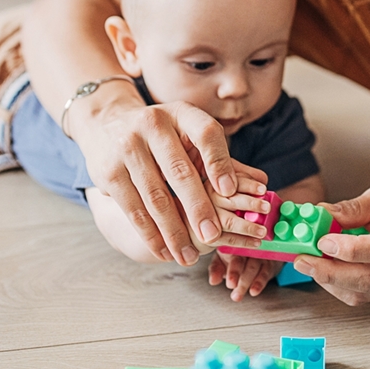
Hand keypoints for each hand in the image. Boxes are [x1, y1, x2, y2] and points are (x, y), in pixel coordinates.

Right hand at [72, 96, 241, 266]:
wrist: (107, 124)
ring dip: (173, 230)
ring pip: (155, 196)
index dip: (220, 162)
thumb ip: (218, 156)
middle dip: (198, 208)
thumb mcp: (188, 132)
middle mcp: (153, 124)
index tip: (230, 191)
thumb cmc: (163, 135)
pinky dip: (149, 233)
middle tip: (213, 236)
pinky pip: (133, 208)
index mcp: (182, 113)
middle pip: (180, 171)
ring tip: (188, 255)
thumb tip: (262, 182)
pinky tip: (163, 249)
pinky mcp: (109, 171)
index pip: (206, 134)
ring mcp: (128, 147)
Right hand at [199, 161, 273, 248]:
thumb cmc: (215, 203)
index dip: (249, 185)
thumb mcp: (228, 186)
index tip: (263, 189)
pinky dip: (243, 241)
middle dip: (251, 204)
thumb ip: (244, 179)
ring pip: (229, 222)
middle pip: (231, 201)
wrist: (192, 225)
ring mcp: (203, 218)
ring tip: (263, 230)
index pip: (232, 181)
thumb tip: (263, 179)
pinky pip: (226, 240)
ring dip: (249, 227)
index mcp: (213, 182)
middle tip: (267, 208)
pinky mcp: (203, 236)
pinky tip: (256, 242)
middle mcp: (206, 198)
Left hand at [209, 251, 282, 300]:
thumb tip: (213, 281)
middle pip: (243, 261)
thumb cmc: (234, 256)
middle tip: (232, 289)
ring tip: (238, 295)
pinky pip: (265, 272)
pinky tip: (254, 291)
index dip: (232, 270)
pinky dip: (259, 283)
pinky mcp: (269, 262)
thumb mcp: (221, 260)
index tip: (230, 283)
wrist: (258, 250)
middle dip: (237, 276)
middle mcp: (247, 247)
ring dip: (246, 283)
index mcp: (233, 244)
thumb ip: (216, 269)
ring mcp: (259, 254)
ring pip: (253, 267)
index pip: (232, 255)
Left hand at [292, 177, 369, 305]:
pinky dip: (340, 286)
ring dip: (331, 282)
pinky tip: (324, 269)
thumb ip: (355, 207)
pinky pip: (365, 293)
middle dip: (330, 272)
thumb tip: (322, 214)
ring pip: (365, 292)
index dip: (350, 249)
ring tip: (308, 262)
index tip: (323, 240)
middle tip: (302, 258)